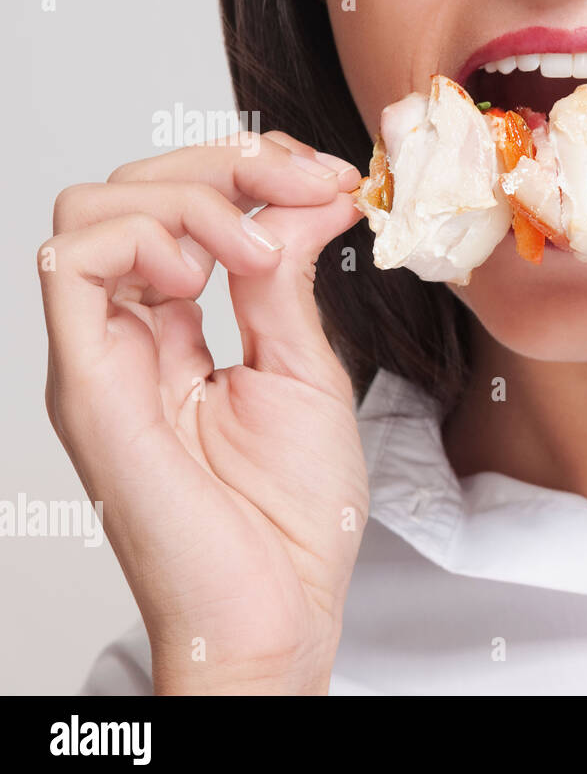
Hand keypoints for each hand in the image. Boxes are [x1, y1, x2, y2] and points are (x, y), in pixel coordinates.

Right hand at [40, 131, 365, 693]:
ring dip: (187, 199)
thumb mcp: (304, 368)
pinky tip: (206, 281)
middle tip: (307, 185)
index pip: (181, 207)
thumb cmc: (292, 515)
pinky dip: (145, 239)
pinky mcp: (85, 384)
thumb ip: (287, 279)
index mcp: (176, 331)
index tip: (331, 177)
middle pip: (131, 189)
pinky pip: (69, 264)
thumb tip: (304, 197)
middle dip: (228, 165)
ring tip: (254, 254)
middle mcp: (128, 335)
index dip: (253, 170)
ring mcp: (101, 356)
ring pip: (91, 209)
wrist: (279, 608)